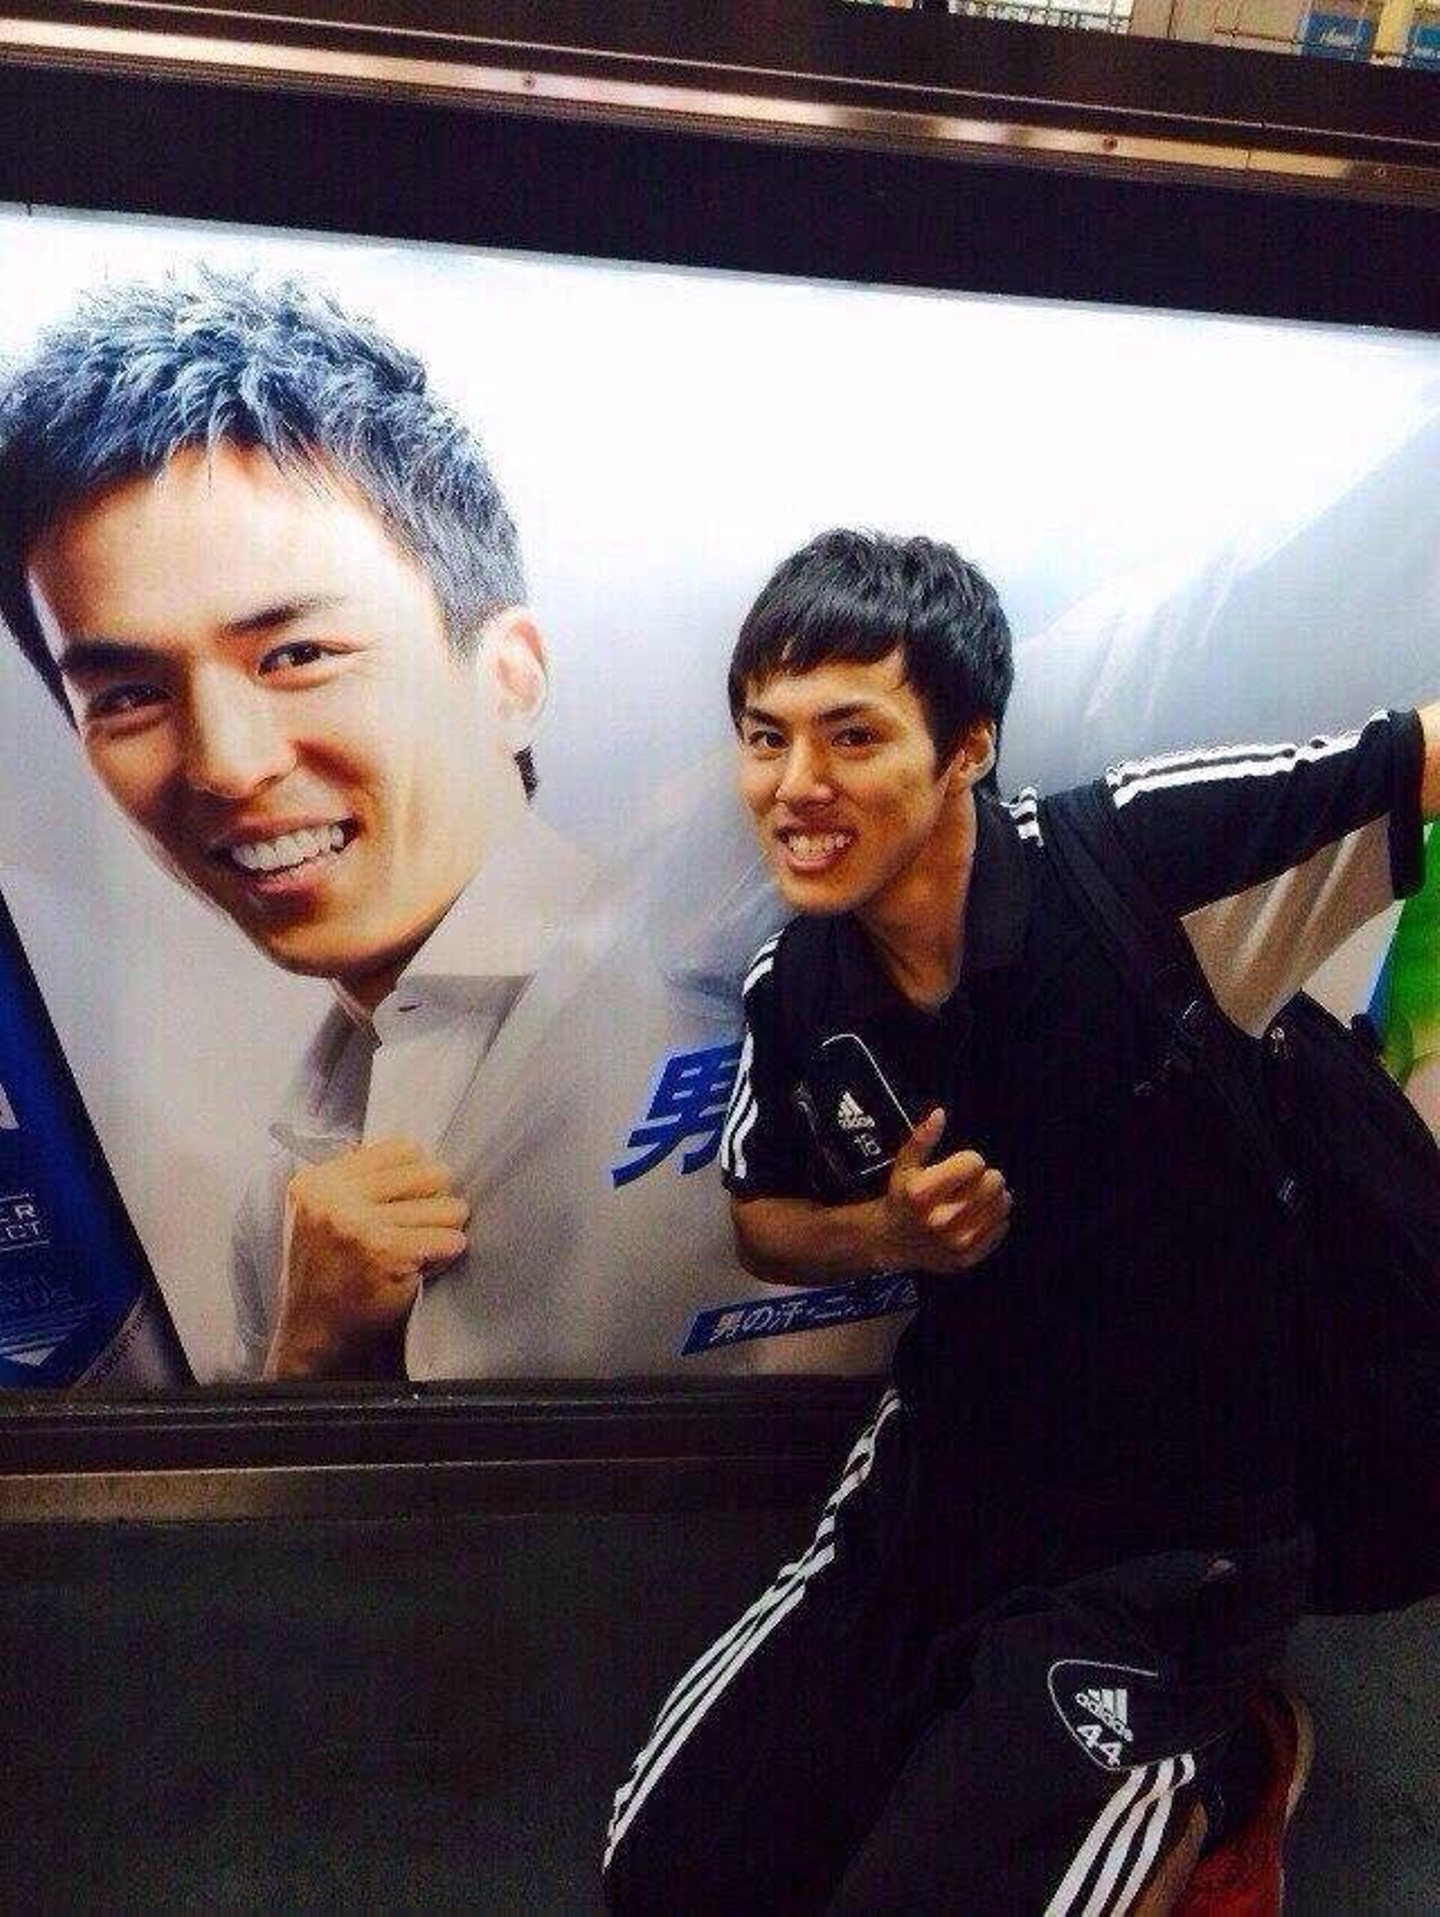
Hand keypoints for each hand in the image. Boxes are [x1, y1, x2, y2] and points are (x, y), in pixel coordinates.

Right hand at [264, 1138, 468, 1379]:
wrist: (313, 1330)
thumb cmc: (325, 1271)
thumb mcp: (321, 1213)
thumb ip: (355, 1180)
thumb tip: (412, 1152)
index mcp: (318, 1182)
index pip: (400, 1149)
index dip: (419, 1171)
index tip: (417, 1193)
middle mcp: (335, 1201)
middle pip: (427, 1173)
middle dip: (439, 1196)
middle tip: (435, 1216)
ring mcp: (360, 1227)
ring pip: (443, 1207)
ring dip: (448, 1226)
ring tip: (433, 1240)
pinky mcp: (387, 1255)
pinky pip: (447, 1240)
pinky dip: (449, 1250)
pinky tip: (434, 1259)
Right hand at [873, 1109, 1011, 1274]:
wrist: (892, 1242)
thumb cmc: (902, 1197)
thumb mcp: (905, 1165)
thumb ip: (921, 1139)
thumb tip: (940, 1113)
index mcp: (922, 1193)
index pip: (974, 1162)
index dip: (969, 1160)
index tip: (959, 1167)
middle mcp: (940, 1219)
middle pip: (994, 1182)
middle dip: (986, 1177)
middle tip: (972, 1182)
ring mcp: (956, 1242)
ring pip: (1003, 1204)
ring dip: (995, 1196)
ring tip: (977, 1197)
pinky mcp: (969, 1257)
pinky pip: (1002, 1227)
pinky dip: (996, 1218)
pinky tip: (979, 1216)